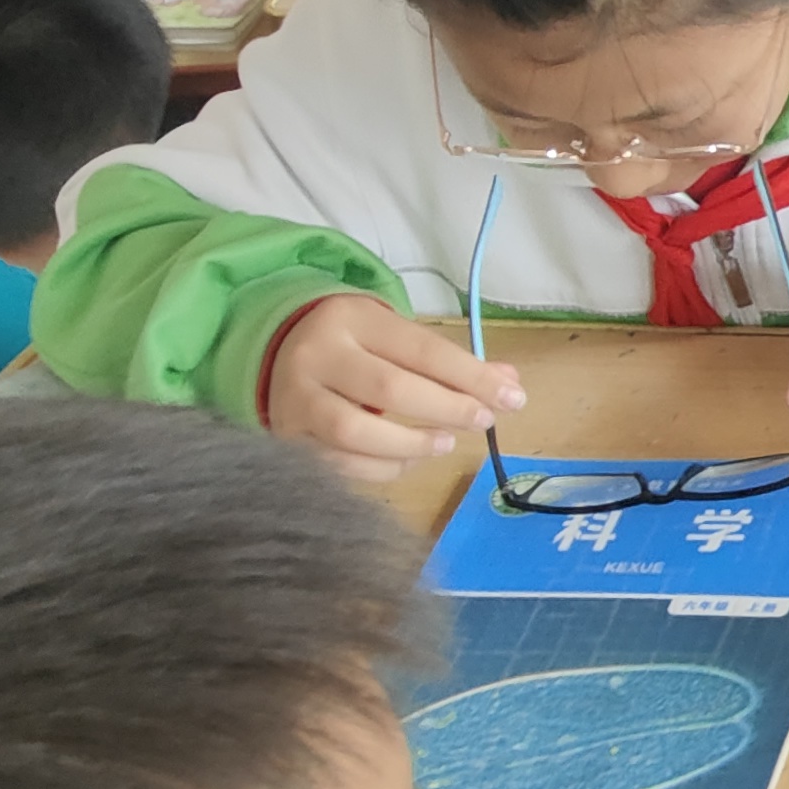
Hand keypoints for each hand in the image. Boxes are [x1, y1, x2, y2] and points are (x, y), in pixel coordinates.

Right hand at [264, 293, 522, 483]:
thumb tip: (509, 384)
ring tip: (444, 444)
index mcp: (353, 319)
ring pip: (354, 432)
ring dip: (410, 445)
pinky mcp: (287, 437)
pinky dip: (382, 469)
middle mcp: (318, 355)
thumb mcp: (396, 337)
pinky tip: (409, 461)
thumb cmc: (355, 345)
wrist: (277, 350)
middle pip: (389, 389)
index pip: (421, 350)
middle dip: (446, 409)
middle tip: (482, 421)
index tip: (511, 398)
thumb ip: (450, 361)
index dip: (470, 377)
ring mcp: (296, 399)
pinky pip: (339, 464)